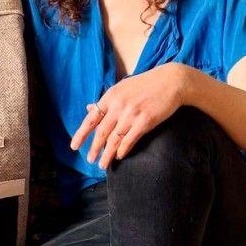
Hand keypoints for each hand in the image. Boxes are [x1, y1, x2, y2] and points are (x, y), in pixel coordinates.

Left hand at [70, 63, 188, 169]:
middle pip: (101, 132)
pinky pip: (129, 140)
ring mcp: (131, 114)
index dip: (82, 134)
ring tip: (103, 164)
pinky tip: (119, 156)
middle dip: (94, 148)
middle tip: (90, 160)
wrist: (171, 81)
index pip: (91, 118)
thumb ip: (107, 100)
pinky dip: (123, 150)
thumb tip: (89, 108)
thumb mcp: (123, 88)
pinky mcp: (145, 121)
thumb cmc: (147, 84)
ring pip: (114, 139)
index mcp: (111, 96)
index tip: (74, 146)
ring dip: (107, 154)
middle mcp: (118, 105)